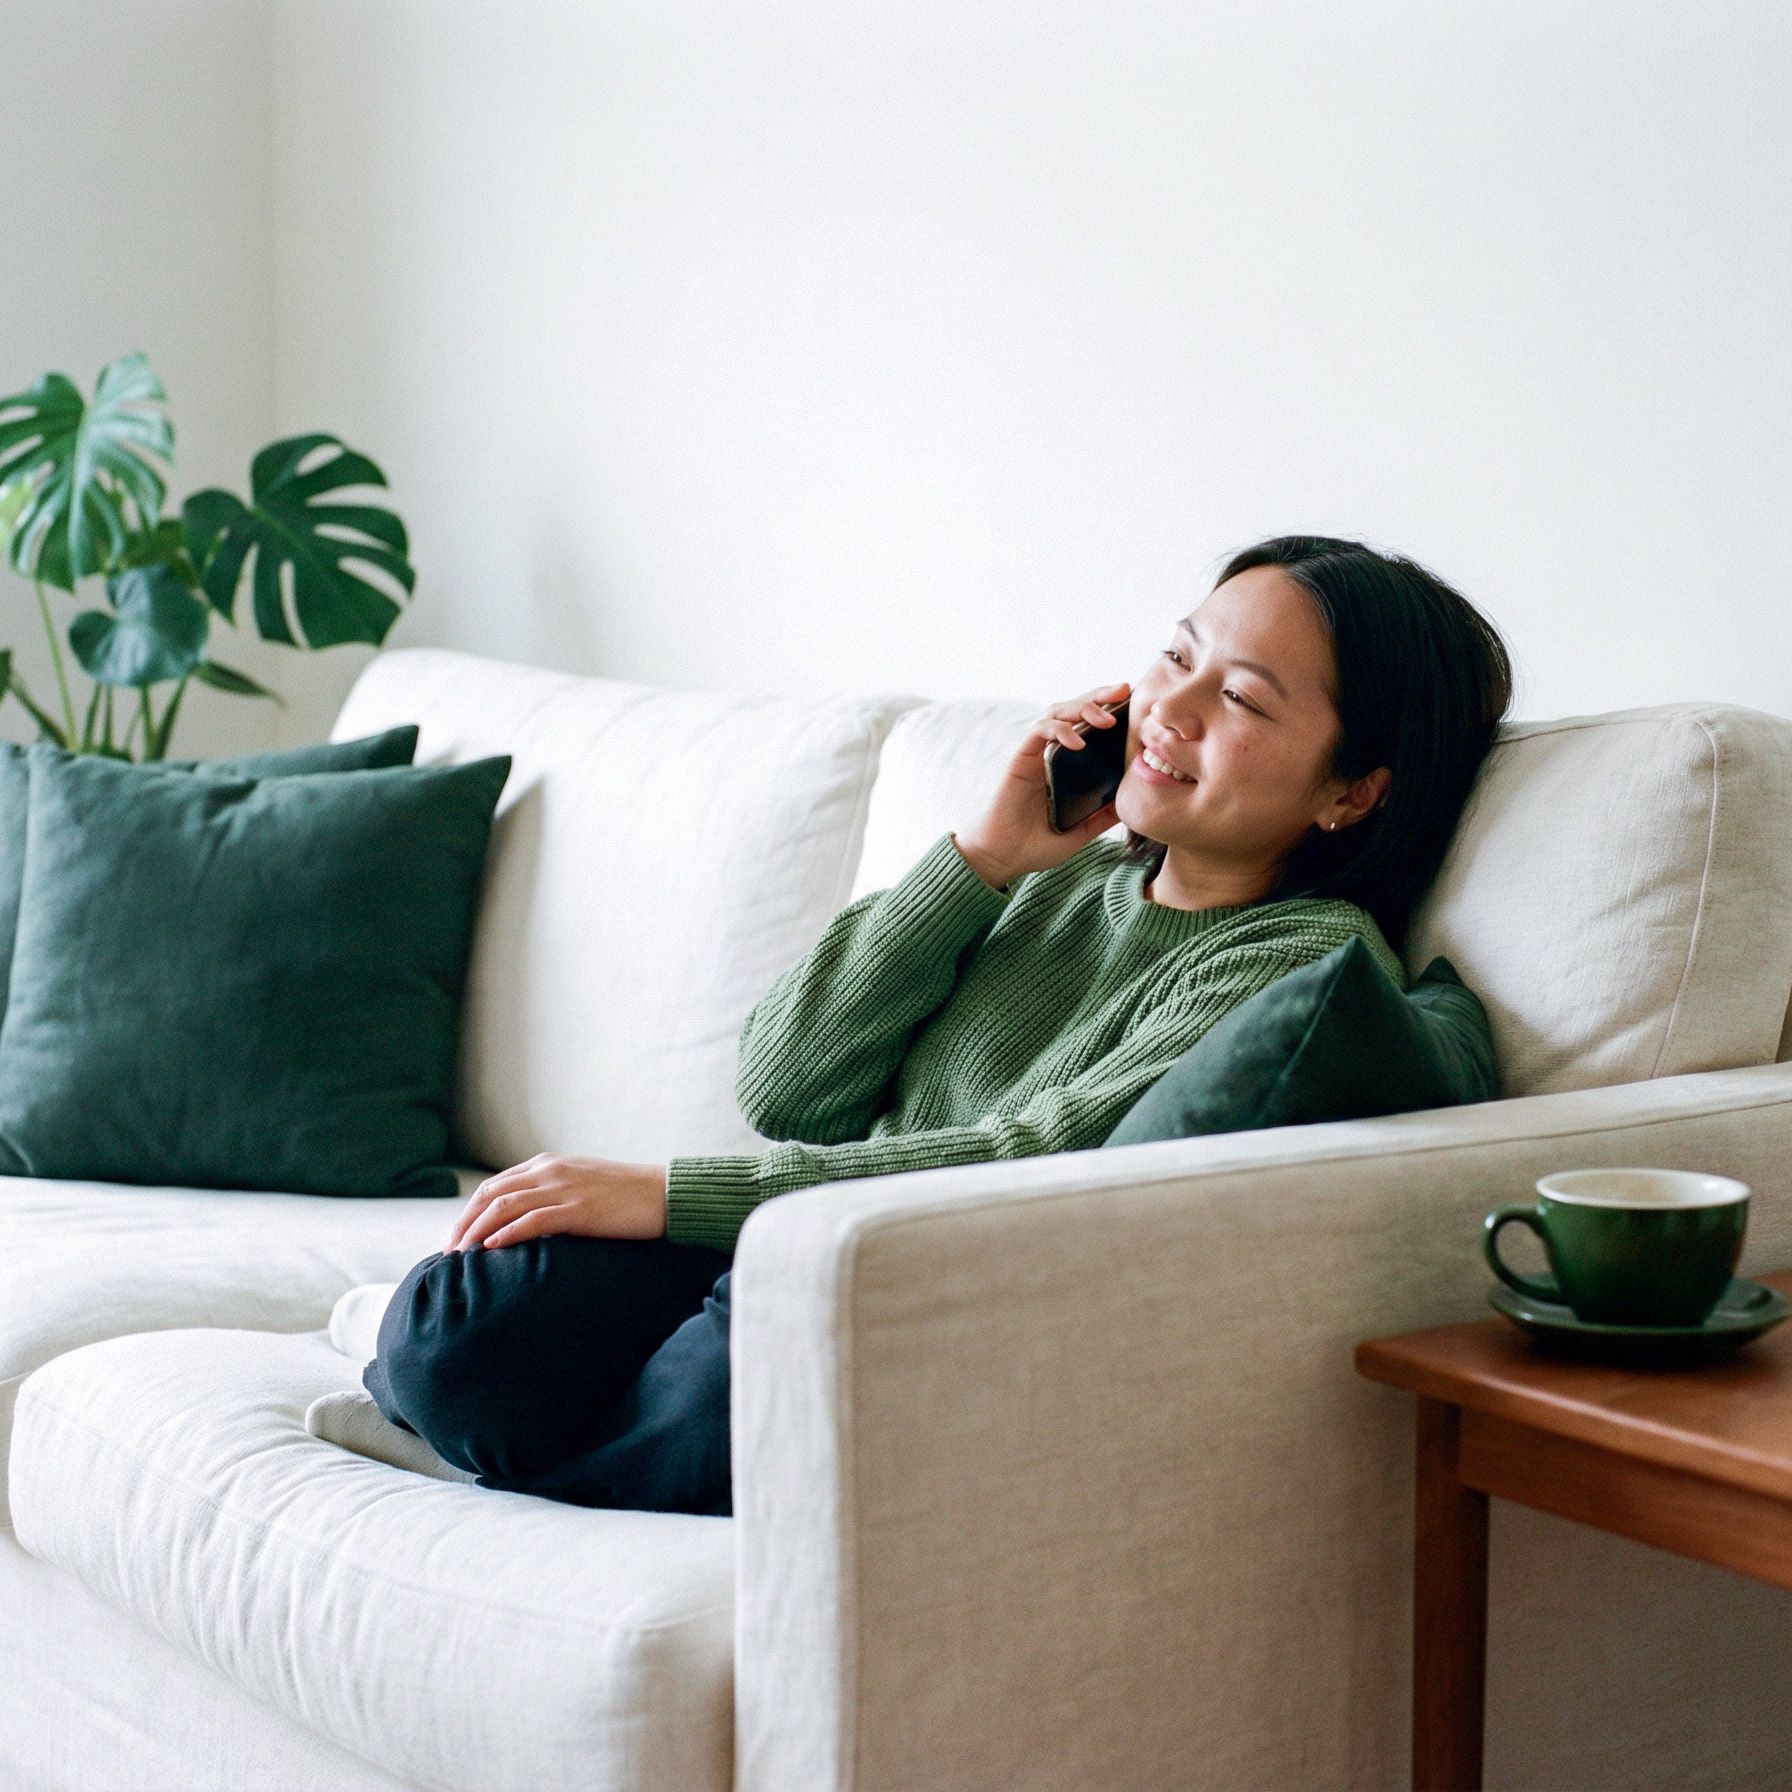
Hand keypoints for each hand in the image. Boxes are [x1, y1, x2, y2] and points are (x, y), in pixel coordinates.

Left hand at [446, 1154, 668, 1250]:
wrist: (665, 1194)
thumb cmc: (627, 1196)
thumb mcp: (583, 1185)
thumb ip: (553, 1194)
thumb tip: (526, 1220)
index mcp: (550, 1164)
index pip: (496, 1185)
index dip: (471, 1211)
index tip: (458, 1237)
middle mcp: (551, 1171)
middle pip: (491, 1194)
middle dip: (464, 1222)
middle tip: (449, 1251)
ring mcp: (565, 1188)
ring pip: (505, 1206)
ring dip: (477, 1231)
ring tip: (460, 1255)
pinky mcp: (579, 1209)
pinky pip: (534, 1220)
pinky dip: (508, 1234)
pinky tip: (492, 1249)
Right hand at [953, 682, 1129, 889]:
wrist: (1002, 857)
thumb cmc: (1035, 845)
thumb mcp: (1081, 831)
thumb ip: (1102, 817)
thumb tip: (1129, 804)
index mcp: (1065, 765)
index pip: (1087, 725)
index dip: (1108, 709)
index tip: (1134, 704)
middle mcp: (1049, 753)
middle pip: (1074, 709)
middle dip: (1099, 696)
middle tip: (1124, 691)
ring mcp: (1034, 754)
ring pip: (1057, 713)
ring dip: (1082, 708)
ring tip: (1106, 719)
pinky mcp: (1020, 758)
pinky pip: (1039, 731)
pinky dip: (1059, 730)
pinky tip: (1077, 742)